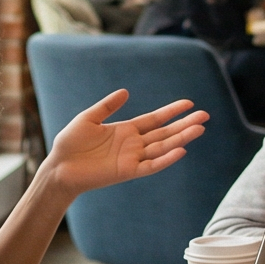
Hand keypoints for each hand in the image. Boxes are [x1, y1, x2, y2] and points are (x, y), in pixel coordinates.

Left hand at [40, 90, 208, 196]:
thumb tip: (126, 92)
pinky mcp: (127, 172)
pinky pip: (151, 166)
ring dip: (181, 139)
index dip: (172, 111)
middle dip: (184, 124)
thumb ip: (107, 106)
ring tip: (200, 129)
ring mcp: (132, 158)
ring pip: (162, 147)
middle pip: (165, 133)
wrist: (59, 168)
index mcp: (126, 130)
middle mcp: (133, 145)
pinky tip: (181, 150)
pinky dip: (166, 159)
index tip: (189, 103)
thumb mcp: (88, 118)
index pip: (155, 119)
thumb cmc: (70, 144)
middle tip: (205, 116)